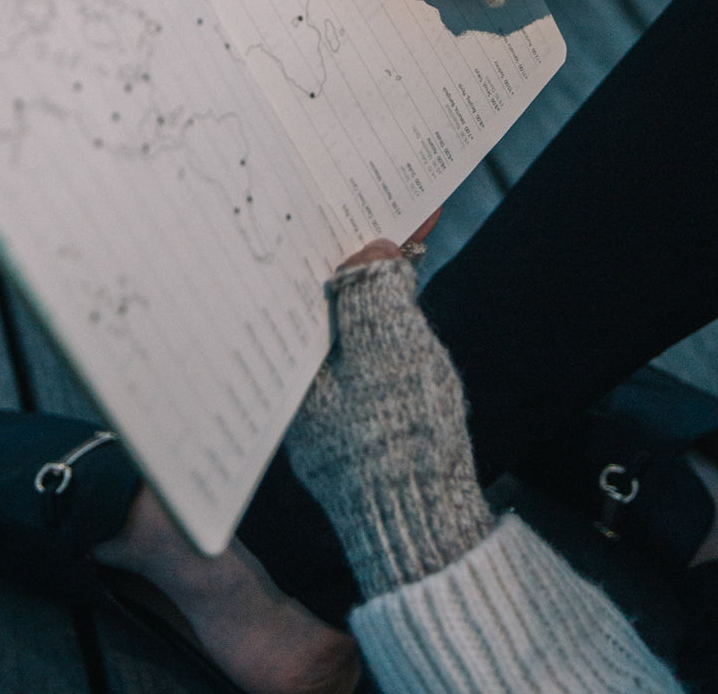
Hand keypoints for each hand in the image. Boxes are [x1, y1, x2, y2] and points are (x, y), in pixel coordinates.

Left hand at [286, 200, 491, 599]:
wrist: (424, 520)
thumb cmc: (400, 437)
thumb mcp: (393, 351)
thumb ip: (379, 295)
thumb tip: (371, 249)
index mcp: (294, 358)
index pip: (301, 279)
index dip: (330, 235)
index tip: (354, 197)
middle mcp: (301, 373)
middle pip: (320, 293)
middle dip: (354, 249)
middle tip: (386, 204)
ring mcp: (330, 389)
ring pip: (346, 314)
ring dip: (375, 274)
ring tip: (405, 227)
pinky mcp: (358, 401)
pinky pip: (366, 339)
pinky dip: (387, 308)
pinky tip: (406, 280)